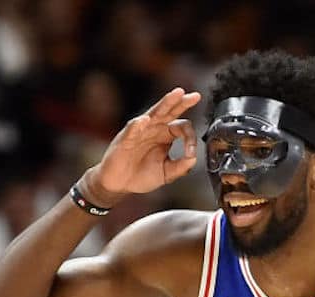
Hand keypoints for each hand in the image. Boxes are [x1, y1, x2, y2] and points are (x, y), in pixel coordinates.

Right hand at [82, 87, 200, 204]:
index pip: (182, 127)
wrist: (119, 183)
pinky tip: (144, 120)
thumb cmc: (141, 175)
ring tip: (177, 94)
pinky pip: (132, 129)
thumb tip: (193, 159)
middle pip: (170, 111)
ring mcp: (140, 131)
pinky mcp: (125, 139)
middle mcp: (154, 129)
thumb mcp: (166, 174)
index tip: (191, 153)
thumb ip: (180, 167)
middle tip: (195, 96)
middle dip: (182, 102)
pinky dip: (138, 125)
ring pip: (154, 113)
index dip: (190, 138)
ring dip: (166, 103)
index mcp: (166, 135)